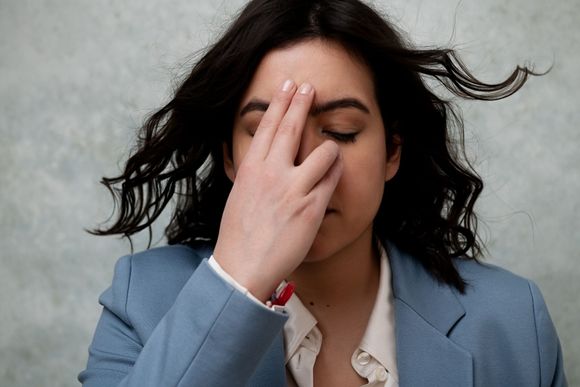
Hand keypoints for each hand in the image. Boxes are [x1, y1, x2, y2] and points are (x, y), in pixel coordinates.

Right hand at [213, 80, 342, 301]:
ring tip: (329, 150)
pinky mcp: (311, 207)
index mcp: (250, 169)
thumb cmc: (238, 235)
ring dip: (329, 148)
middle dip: (302, 102)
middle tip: (310, 86)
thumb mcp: (238, 195)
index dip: (280, 103)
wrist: (242, 268)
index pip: (267, 127)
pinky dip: (335, 171)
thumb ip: (253, 174)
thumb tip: (262, 159)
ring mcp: (293, 189)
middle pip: (292, 128)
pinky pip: (332, 179)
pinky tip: (336, 169)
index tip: (288, 86)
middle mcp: (271, 173)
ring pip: (323, 152)